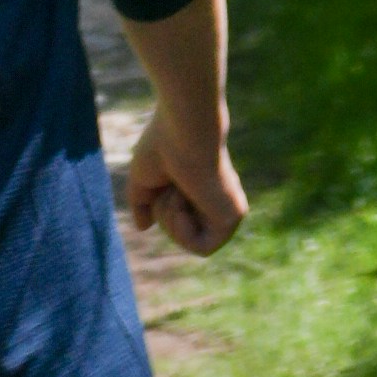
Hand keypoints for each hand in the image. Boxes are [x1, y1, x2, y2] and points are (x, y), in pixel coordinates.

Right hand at [122, 100, 247, 260]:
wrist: (184, 129)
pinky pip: (203, 248)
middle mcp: (216, 198)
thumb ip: (141, 203)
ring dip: (172, 222)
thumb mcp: (142, 178)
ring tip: (177, 193)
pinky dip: (184, 234)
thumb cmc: (162, 144)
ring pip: (191, 241)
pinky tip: (184, 208)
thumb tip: (144, 227)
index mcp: (200, 187)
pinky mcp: (234, 215)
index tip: (164, 184)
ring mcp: (227, 207)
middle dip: (165, 215)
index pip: (178, 217)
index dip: (162, 209)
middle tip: (169, 188)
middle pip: (183, 231)